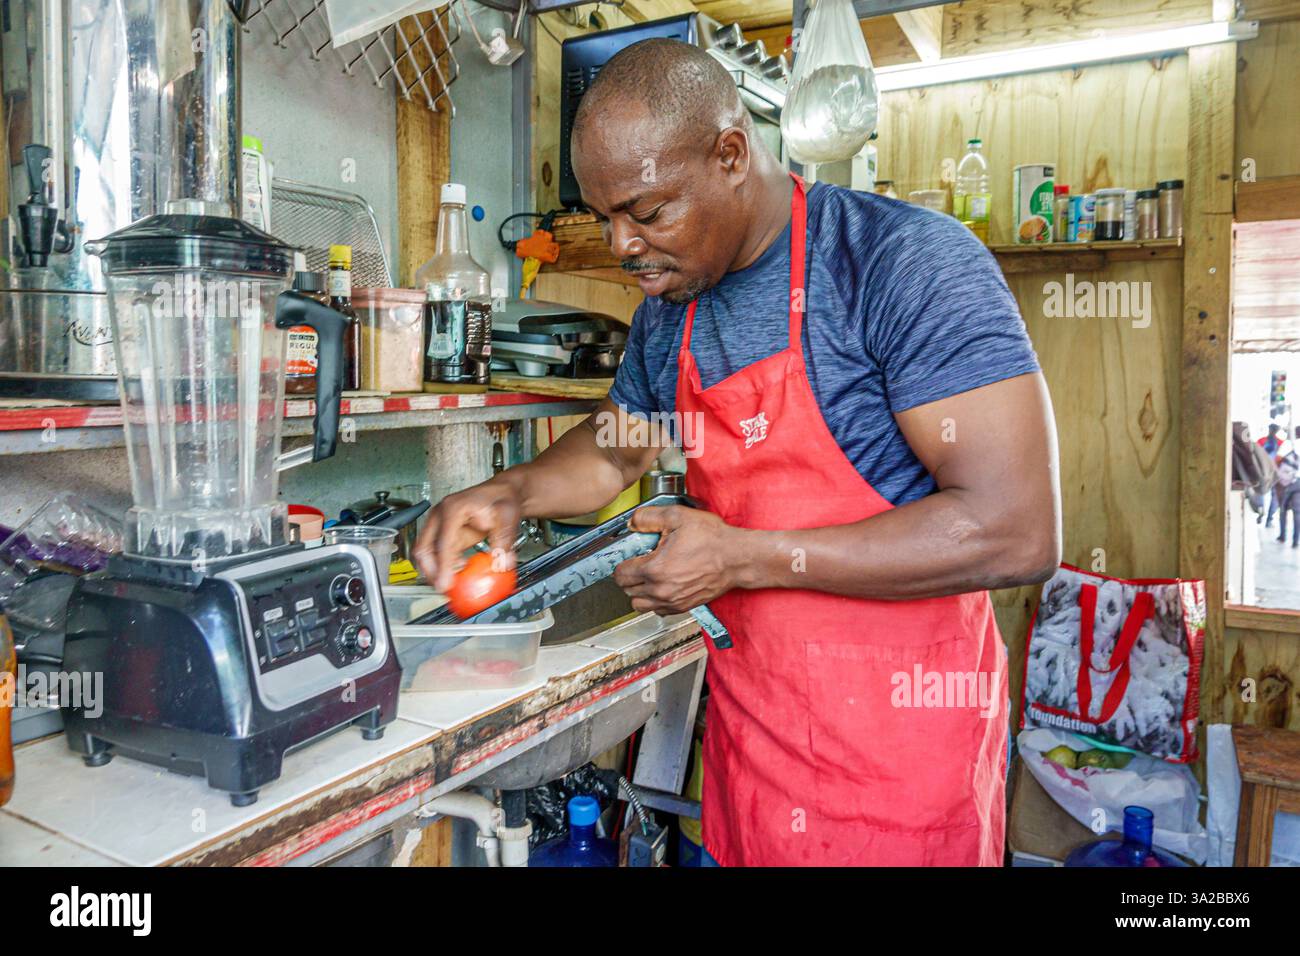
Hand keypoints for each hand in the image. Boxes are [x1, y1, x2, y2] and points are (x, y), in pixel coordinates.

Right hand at [412, 480, 521, 592]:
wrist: (502, 493)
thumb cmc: (501, 498)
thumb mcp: (507, 517)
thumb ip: (503, 541)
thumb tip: (502, 564)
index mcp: (452, 509)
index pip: (441, 543)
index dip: (442, 566)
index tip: (444, 584)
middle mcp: (440, 516)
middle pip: (423, 549)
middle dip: (431, 572)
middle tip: (445, 588)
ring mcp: (439, 525)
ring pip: (426, 553)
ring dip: (436, 570)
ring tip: (454, 581)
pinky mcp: (444, 534)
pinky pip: (437, 554)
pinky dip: (444, 566)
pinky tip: (459, 571)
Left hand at [612, 505, 743, 613]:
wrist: (737, 558)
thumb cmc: (712, 540)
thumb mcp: (677, 516)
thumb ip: (648, 517)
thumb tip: (632, 523)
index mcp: (654, 569)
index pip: (620, 574)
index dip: (621, 562)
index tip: (629, 556)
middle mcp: (661, 590)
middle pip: (627, 591)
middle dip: (628, 576)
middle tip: (639, 563)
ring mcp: (672, 601)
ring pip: (639, 605)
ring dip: (639, 592)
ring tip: (648, 577)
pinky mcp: (684, 607)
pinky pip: (658, 611)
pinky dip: (655, 602)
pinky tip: (662, 586)